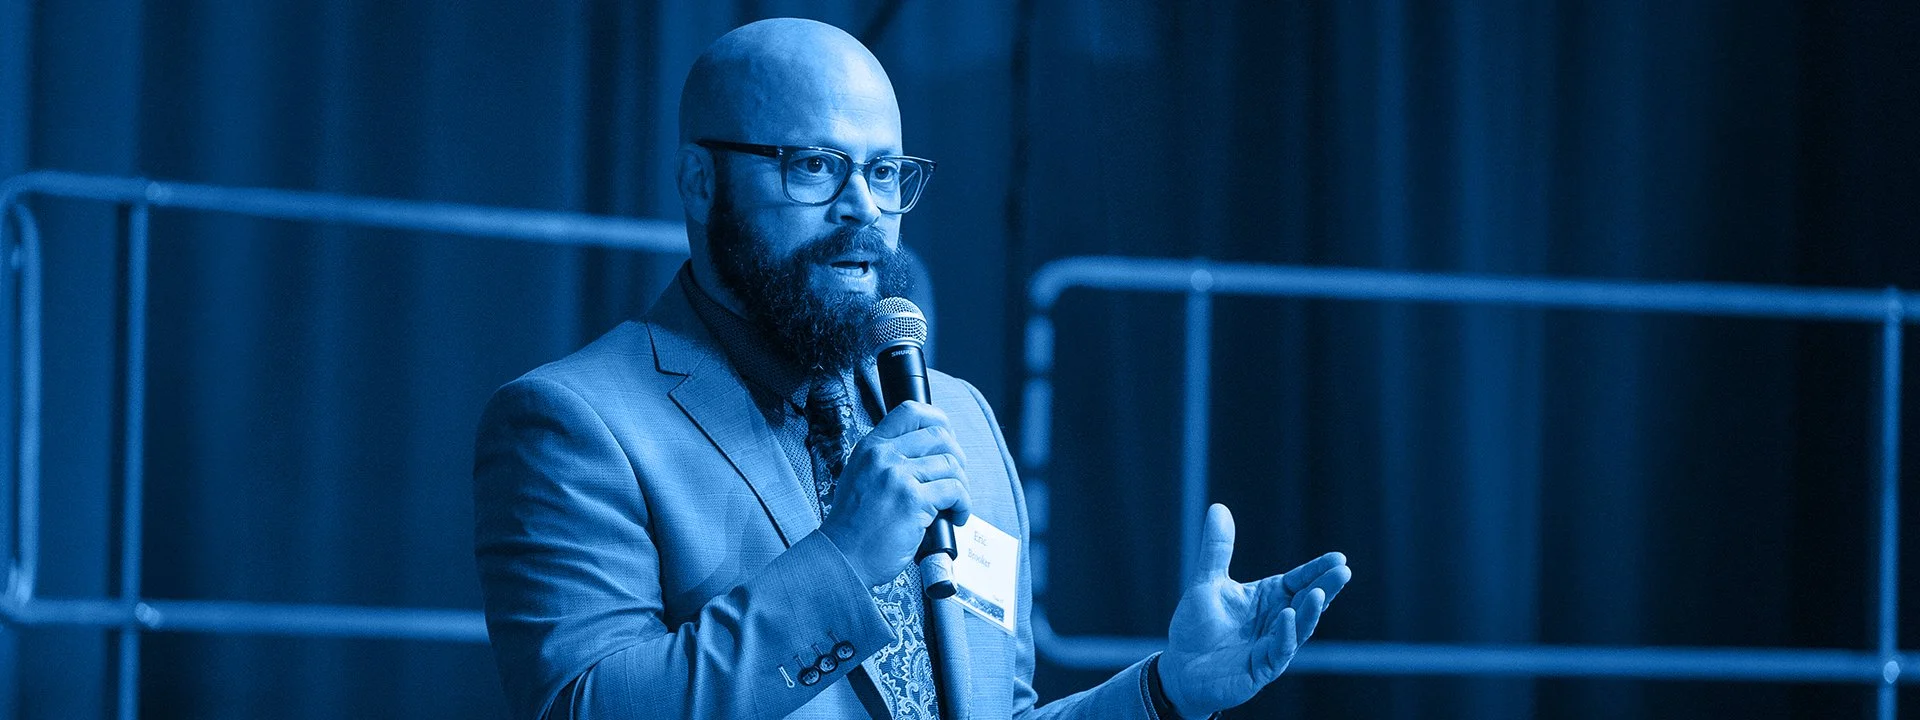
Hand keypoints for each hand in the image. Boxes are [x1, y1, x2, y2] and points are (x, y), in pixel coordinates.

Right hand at [818, 401, 972, 586]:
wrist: (843, 558)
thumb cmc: (854, 527)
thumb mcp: (859, 478)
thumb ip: (885, 462)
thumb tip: (926, 456)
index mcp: (870, 448)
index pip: (910, 411)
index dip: (938, 420)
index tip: (949, 439)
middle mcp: (883, 456)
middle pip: (939, 436)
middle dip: (957, 457)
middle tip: (956, 479)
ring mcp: (898, 477)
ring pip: (951, 465)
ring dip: (962, 486)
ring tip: (955, 505)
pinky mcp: (912, 501)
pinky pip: (955, 491)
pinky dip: (963, 505)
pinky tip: (956, 517)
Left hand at [1159, 504, 1350, 717]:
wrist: (1180, 667)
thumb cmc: (1197, 626)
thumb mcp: (1207, 582)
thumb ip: (1216, 549)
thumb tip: (1218, 507)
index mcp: (1269, 598)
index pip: (1299, 580)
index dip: (1318, 570)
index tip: (1338, 557)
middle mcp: (1277, 620)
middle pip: (1307, 601)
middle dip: (1326, 587)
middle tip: (1343, 571)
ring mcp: (1273, 645)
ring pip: (1300, 627)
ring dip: (1310, 611)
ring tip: (1319, 593)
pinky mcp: (1262, 668)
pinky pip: (1278, 650)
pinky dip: (1285, 634)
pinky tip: (1288, 617)